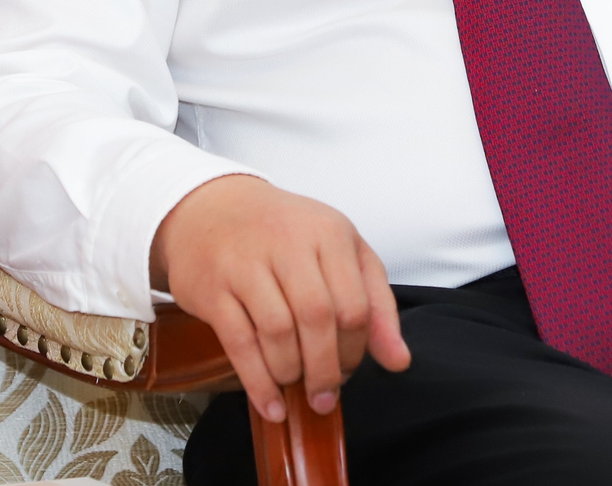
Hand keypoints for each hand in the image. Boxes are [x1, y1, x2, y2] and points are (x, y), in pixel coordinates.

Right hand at [151, 174, 410, 421]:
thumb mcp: (341, 251)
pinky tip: (271, 404)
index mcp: (328, 233)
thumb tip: (399, 362)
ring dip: (291, 373)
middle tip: (324, 396)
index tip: (349, 371)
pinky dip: (258, 382)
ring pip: (277, 331)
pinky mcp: (212, 288)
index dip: (356, 350)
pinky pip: (239, 342)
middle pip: (317, 318)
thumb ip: (376, 303)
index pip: (355, 305)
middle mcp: (287, 243)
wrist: (212, 208)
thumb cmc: (285, 234)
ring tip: (295, 386)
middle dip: (325, 369)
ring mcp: (245, 263)